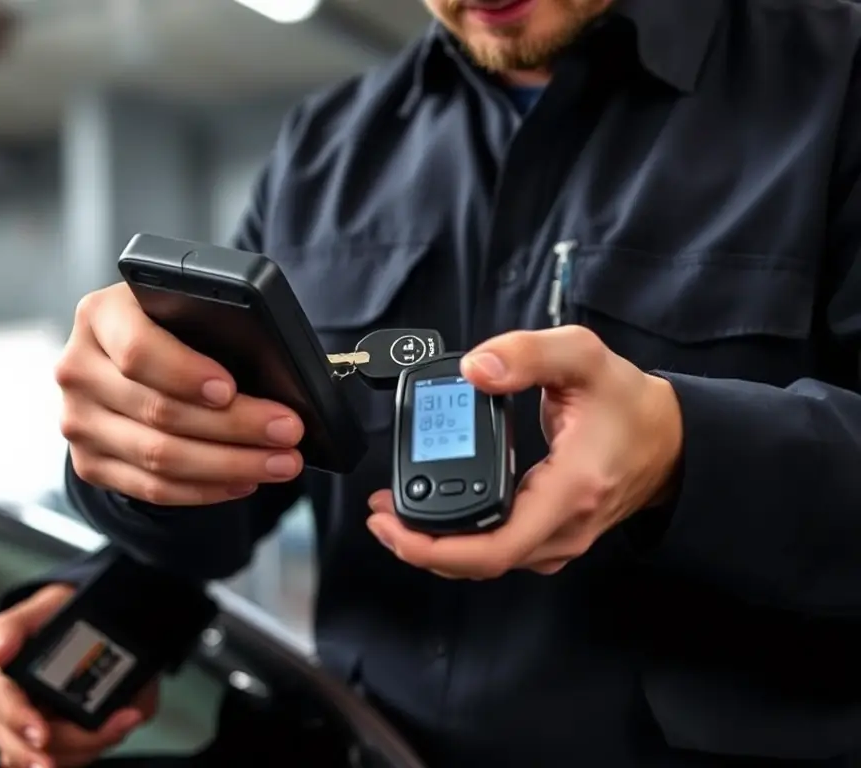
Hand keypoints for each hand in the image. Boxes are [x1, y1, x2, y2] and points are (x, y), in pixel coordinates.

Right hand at [0, 584, 158, 767]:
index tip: (42, 733)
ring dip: (80, 750)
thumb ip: (10, 628)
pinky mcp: (63, 738)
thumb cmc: (60, 615)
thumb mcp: (39, 608)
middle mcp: (16, 709)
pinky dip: (88, 752)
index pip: (4, 707)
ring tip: (120, 723)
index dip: (21, 722)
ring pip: (43, 758)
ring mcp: (37, 728)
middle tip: (75, 752)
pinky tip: (116, 729)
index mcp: (6, 679)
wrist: (97, 617)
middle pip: (17, 745)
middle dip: (41, 756)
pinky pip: (66, 759)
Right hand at [57, 283, 304, 505]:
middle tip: (288, 430)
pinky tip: (244, 480)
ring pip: (158, 457)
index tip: (230, 389)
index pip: (138, 351)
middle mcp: (78, 369)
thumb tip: (274, 377)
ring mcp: (78, 420)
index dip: (185, 374)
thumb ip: (211, 329)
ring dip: (230, 464)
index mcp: (101, 317)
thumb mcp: (183, 311)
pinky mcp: (89, 462)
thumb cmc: (169, 329)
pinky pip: (151, 488)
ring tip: (281, 463)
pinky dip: (205, 489)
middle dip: (236, 425)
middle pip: (159, 410)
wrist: (121, 360)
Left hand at [367, 326, 682, 578]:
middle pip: (479, 563)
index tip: (393, 526)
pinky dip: (460, 541)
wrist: (672, 440)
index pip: (494, 549)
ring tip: (395, 515)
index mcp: (567, 492)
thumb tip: (475, 370)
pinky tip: (435, 517)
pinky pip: (499, 550)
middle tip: (379, 513)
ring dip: (436, 546)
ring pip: (487, 562)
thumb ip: (526, 355)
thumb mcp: (583, 358)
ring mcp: (559, 539)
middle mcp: (562, 528)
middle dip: (419, 546)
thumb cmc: (630, 404)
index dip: (434, 549)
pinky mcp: (553, 536)